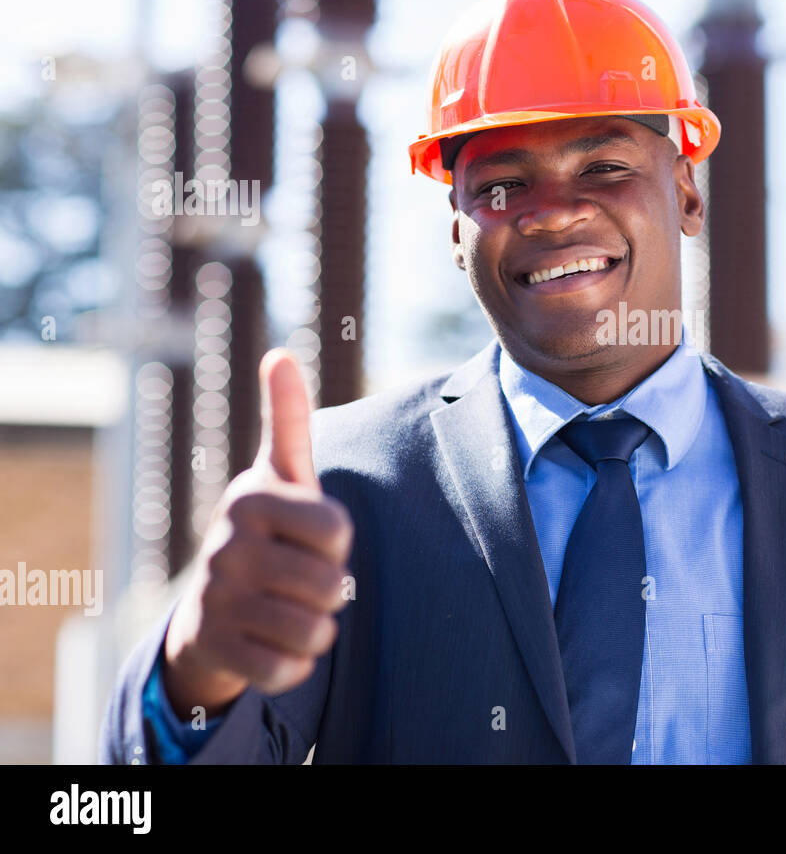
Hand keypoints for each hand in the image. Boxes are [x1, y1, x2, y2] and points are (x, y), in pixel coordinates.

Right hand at [162, 349, 353, 716]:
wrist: (209, 611)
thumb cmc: (266, 532)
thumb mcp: (279, 475)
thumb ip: (288, 419)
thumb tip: (280, 353)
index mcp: (249, 497)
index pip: (338, 530)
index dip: (336, 542)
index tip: (309, 537)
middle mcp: (223, 546)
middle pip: (331, 584)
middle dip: (329, 589)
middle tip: (296, 578)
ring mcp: (214, 601)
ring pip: (315, 631)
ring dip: (315, 627)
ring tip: (286, 609)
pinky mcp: (214, 651)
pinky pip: (290, 670)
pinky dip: (294, 664)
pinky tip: (270, 643)